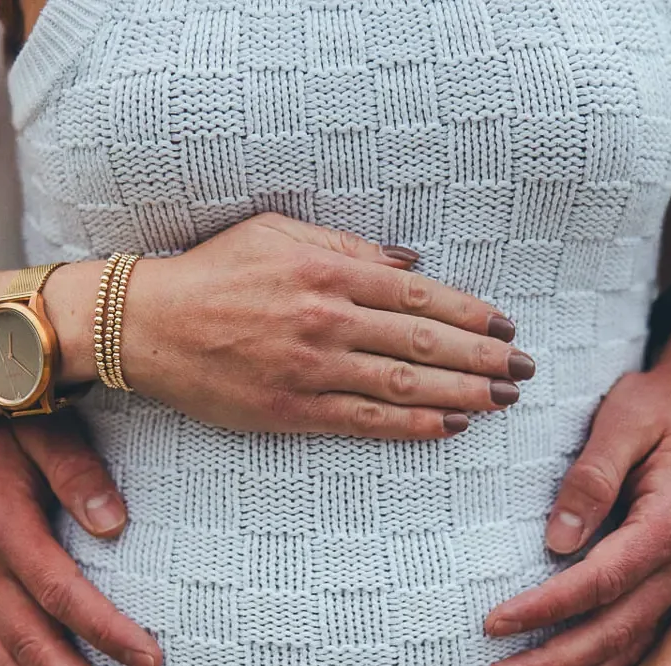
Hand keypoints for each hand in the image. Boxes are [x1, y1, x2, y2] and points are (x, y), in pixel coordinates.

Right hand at [86, 212, 533, 438]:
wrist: (145, 325)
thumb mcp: (279, 233)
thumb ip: (348, 247)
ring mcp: (311, 369)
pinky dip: (413, 426)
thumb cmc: (213, 272)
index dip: (470, 314)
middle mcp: (326, 321)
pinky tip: (451, 426)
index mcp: (327, 272)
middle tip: (524, 370)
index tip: (506, 327)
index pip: (419, 295)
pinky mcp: (292, 411)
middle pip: (423, 344)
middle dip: (483, 359)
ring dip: (463, 395)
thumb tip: (411, 263)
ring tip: (503, 402)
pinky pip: (366, 422)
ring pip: (404, 386)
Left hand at [481, 326, 670, 665]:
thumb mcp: (621, 420)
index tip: (491, 624)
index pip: (600, 582)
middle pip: (615, 632)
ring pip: (632, 651)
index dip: (545, 608)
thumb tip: (557, 541)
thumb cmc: (657, 404)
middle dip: (552, 664)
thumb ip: (590, 478)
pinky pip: (643, 646)